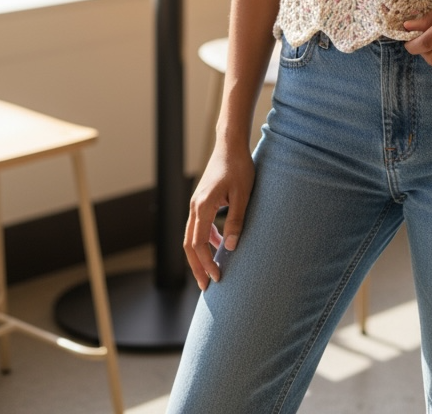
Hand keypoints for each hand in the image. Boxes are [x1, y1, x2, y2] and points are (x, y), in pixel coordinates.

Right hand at [183, 141, 254, 290]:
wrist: (231, 145)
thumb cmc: (239, 167)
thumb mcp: (242, 194)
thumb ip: (236, 220)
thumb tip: (231, 247)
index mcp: (203, 205)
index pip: (198, 244)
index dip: (207, 263)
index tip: (218, 278)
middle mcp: (195, 206)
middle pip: (189, 244)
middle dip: (197, 267)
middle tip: (207, 287)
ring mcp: (196, 203)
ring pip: (191, 237)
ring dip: (199, 256)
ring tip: (211, 272)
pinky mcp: (201, 200)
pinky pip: (198, 226)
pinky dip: (205, 240)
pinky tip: (219, 245)